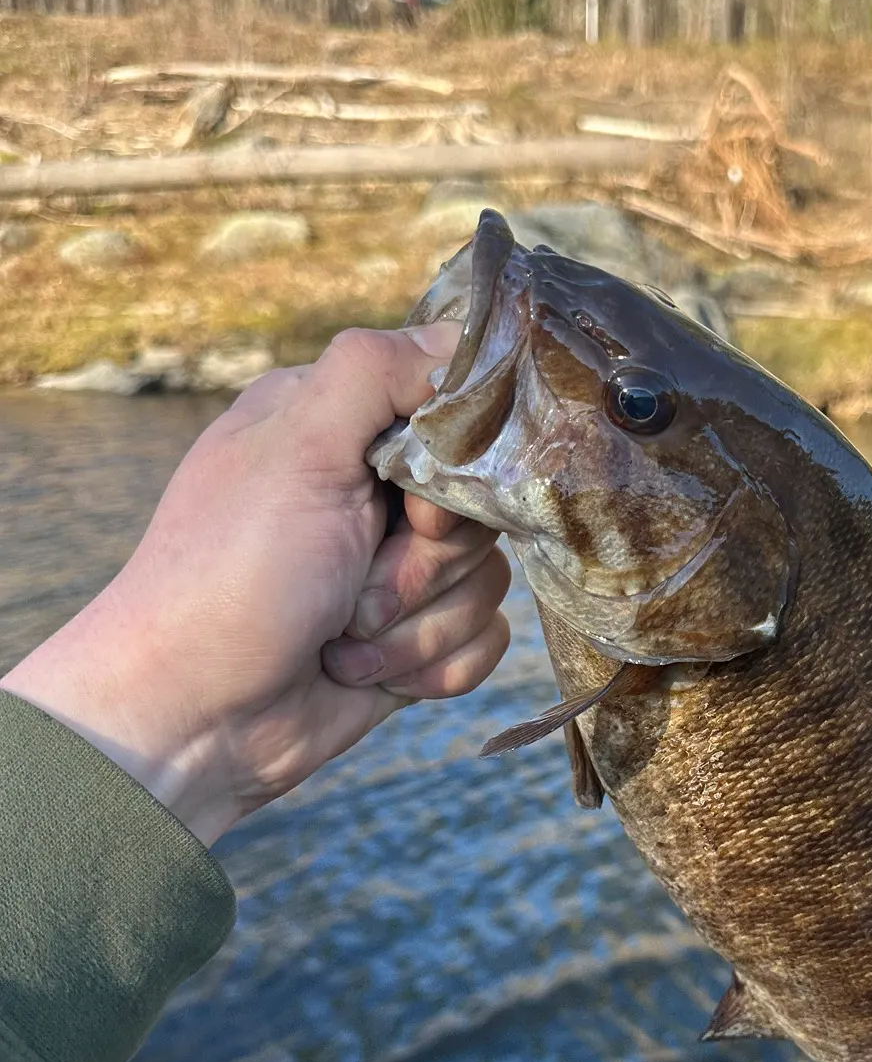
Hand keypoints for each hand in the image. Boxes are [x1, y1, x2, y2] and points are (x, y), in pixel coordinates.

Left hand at [1, 324, 509, 845]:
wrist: (192, 723)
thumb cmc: (231, 577)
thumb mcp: (296, 449)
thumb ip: (375, 371)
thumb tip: (461, 338)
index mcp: (338, 426)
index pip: (457, 412)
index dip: (454, 467)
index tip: (408, 503)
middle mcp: (370, 490)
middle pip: (482, 505)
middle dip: (427, 559)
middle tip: (356, 578)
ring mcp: (394, 568)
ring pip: (490, 579)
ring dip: (419, 622)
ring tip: (344, 635)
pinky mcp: (412, 636)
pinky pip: (484, 641)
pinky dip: (431, 665)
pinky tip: (367, 671)